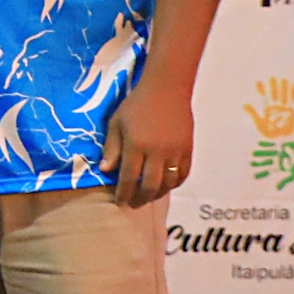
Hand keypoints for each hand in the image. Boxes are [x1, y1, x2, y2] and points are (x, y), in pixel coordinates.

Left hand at [102, 76, 194, 206]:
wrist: (167, 89)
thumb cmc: (136, 105)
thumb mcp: (116, 123)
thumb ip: (112, 148)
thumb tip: (106, 171)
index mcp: (136, 145)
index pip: (128, 178)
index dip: (123, 193)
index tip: (119, 201)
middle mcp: (157, 152)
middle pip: (150, 185)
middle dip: (140, 198)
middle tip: (133, 204)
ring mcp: (175, 152)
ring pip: (168, 183)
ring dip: (157, 194)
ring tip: (148, 197)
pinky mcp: (188, 149)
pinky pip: (183, 174)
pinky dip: (174, 184)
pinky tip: (166, 186)